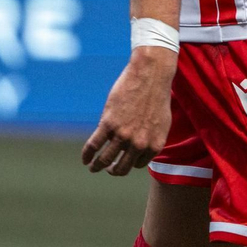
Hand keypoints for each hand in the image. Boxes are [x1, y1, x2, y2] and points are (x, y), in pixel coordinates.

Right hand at [82, 48, 177, 175]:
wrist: (150, 75)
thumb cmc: (157, 96)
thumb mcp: (161, 123)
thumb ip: (151, 139)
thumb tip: (141, 151)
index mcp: (154, 145)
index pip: (137, 165)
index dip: (129, 163)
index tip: (122, 159)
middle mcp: (139, 144)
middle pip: (121, 168)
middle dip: (113, 171)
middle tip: (108, 169)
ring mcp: (123, 135)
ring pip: (105, 160)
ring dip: (97, 166)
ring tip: (93, 167)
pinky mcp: (108, 124)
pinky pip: (93, 145)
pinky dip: (87, 155)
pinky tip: (84, 159)